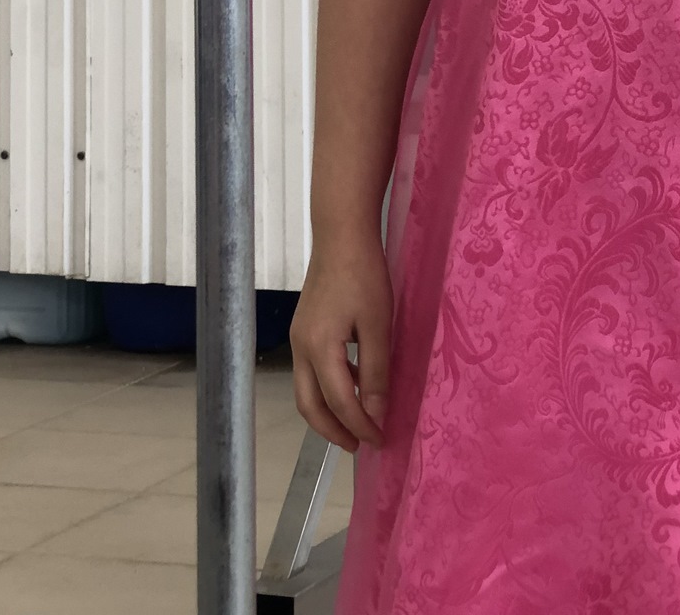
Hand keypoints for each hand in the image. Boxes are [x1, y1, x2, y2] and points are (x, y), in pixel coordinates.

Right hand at [290, 232, 393, 452]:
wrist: (341, 233)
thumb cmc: (363, 274)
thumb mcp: (377, 324)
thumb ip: (376, 371)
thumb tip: (376, 413)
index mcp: (318, 348)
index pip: (339, 403)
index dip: (360, 426)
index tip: (380, 439)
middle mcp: (300, 348)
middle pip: (309, 406)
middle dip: (333, 431)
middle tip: (359, 445)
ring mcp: (298, 337)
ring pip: (307, 390)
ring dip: (330, 411)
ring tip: (358, 421)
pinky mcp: (304, 327)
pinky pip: (311, 370)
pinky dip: (330, 386)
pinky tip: (355, 380)